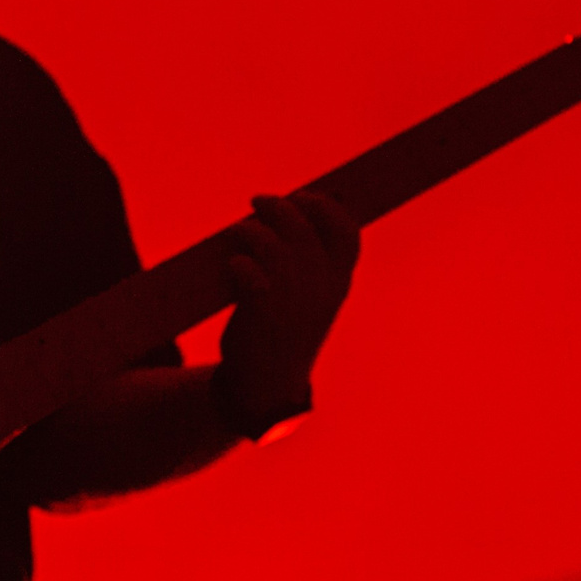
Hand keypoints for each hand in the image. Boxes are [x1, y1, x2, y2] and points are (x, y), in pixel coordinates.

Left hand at [219, 190, 360, 421]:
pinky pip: (249, 272)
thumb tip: (287, 212)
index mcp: (339, 284)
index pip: (347, 234)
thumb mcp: (311, 299)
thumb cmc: (285, 330)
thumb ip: (307, 263)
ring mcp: (292, 301)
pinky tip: (232, 265)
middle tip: (258, 201)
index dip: (326, 208)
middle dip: (279, 207)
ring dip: (252, 231)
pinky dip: (238, 262)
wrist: (268, 384)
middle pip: (302, 229)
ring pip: (273, 246)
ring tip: (240, 230)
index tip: (304, 196)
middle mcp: (320, 290)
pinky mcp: (261, 313)